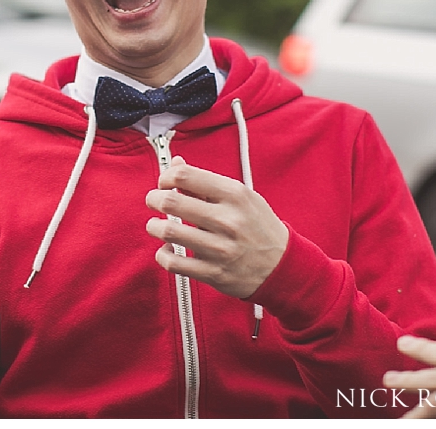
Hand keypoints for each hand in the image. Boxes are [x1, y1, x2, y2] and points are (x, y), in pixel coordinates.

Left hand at [145, 156, 288, 298]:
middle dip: (153, 199)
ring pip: (168, 232)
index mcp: (234, 195)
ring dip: (154, 226)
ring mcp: (220, 248)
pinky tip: (167, 248)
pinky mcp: (213, 272)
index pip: (186, 176)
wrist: (282, 265)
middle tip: (153, 200)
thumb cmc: (258, 226)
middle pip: (171, 202)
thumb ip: (205, 181)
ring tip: (156, 225)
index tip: (165, 183)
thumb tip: (175, 163)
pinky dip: (163, 254)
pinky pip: (173, 263)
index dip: (166, 176)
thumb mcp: (241, 196)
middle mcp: (227, 220)